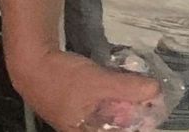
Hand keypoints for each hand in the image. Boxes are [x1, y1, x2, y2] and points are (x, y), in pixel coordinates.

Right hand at [9, 48, 162, 131]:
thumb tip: (156, 91)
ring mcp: (80, 117)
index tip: (155, 109)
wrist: (31, 62)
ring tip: (143, 89)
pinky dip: (115, 95)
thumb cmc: (62, 78)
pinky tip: (125, 83)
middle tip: (152, 96)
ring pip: (110, 114)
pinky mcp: (79, 103)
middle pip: (116, 126)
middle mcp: (82, 130)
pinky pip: (103, 104)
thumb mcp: (99, 82)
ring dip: (126, 102)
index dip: (139, 124)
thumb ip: (128, 87)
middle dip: (134, 112)